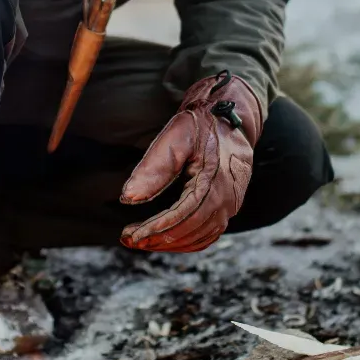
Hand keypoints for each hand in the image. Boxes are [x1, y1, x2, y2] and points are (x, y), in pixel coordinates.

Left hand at [120, 72, 261, 251]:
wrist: (230, 116)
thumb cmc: (200, 124)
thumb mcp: (174, 137)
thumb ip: (153, 168)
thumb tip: (127, 199)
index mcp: (215, 179)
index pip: (183, 215)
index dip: (155, 229)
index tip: (130, 235)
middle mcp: (228, 196)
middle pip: (191, 230)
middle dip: (158, 239)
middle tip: (129, 239)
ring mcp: (232, 203)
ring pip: (201, 237)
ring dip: (170, 244)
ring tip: (141, 240)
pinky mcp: (230, 206)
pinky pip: (209, 234)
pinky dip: (186, 242)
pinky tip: (165, 239)